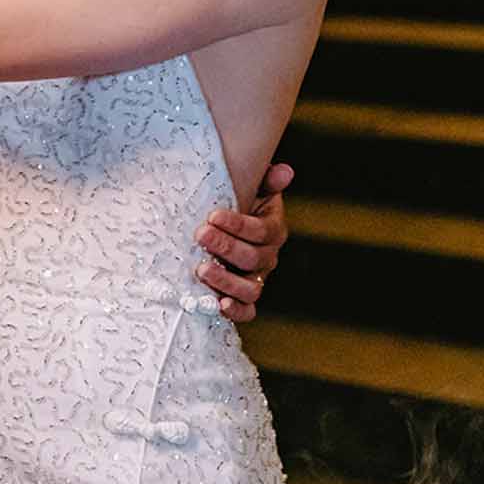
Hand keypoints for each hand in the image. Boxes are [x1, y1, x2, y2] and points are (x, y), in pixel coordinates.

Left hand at [193, 160, 291, 323]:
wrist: (221, 231)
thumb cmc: (235, 206)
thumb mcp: (249, 189)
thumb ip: (266, 181)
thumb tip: (284, 171)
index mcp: (272, 229)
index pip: (260, 230)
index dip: (238, 224)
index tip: (212, 215)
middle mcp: (267, 257)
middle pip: (252, 258)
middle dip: (225, 246)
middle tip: (200, 235)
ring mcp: (256, 280)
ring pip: (251, 288)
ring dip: (226, 281)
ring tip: (201, 270)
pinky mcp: (243, 299)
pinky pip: (247, 311)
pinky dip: (236, 310)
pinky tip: (219, 304)